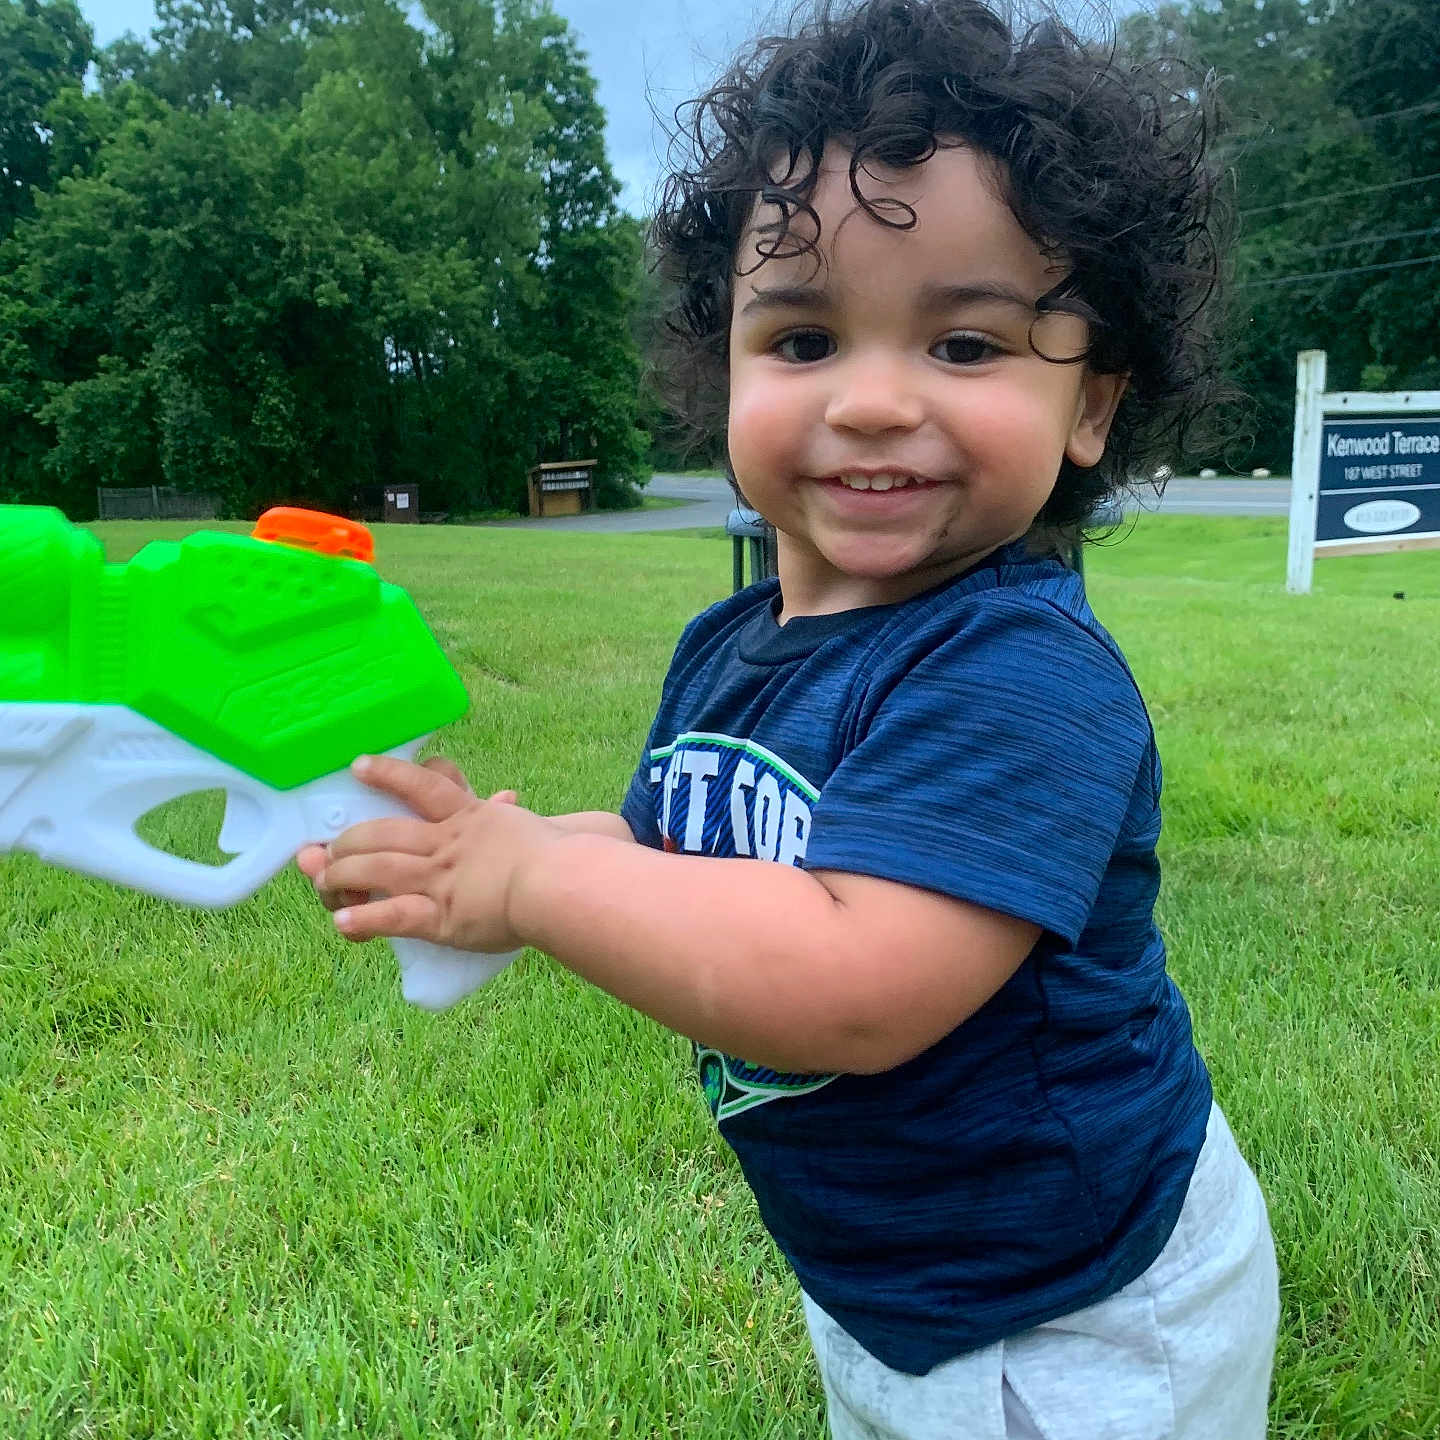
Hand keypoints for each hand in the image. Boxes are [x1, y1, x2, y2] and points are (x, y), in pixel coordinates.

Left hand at [296, 754, 554, 952]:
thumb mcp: (528, 823)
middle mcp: (446, 844)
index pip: (422, 785)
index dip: (387, 774)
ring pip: (375, 870)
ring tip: (323, 882)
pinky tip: (342, 922)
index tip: (358, 766)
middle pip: (381, 833)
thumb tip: (508, 796)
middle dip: (347, 842)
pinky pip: (394, 915)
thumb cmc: (561, 854)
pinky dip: (365, 920)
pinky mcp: (442, 916)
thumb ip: (510, 813)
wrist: (565, 882)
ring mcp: (440, 878)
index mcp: (468, 817)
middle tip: (327, 851)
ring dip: (341, 876)